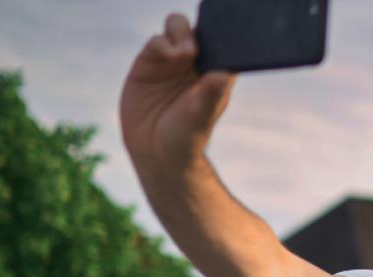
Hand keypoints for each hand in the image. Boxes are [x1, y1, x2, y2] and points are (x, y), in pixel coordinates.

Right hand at [120, 13, 235, 167]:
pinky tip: (169, 55)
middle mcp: (195, 62)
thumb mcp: (201, 116)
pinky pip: (156, 42)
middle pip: (199, 30)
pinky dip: (162, 43)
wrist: (155, 150)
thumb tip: (224, 74)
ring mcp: (172, 60)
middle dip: (198, 31)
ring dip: (180, 32)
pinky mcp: (148, 62)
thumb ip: (211, 94)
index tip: (218, 44)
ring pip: (177, 29)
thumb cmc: (187, 136)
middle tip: (195, 50)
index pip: (223, 42)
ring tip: (184, 53)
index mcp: (216, 70)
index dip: (222, 36)